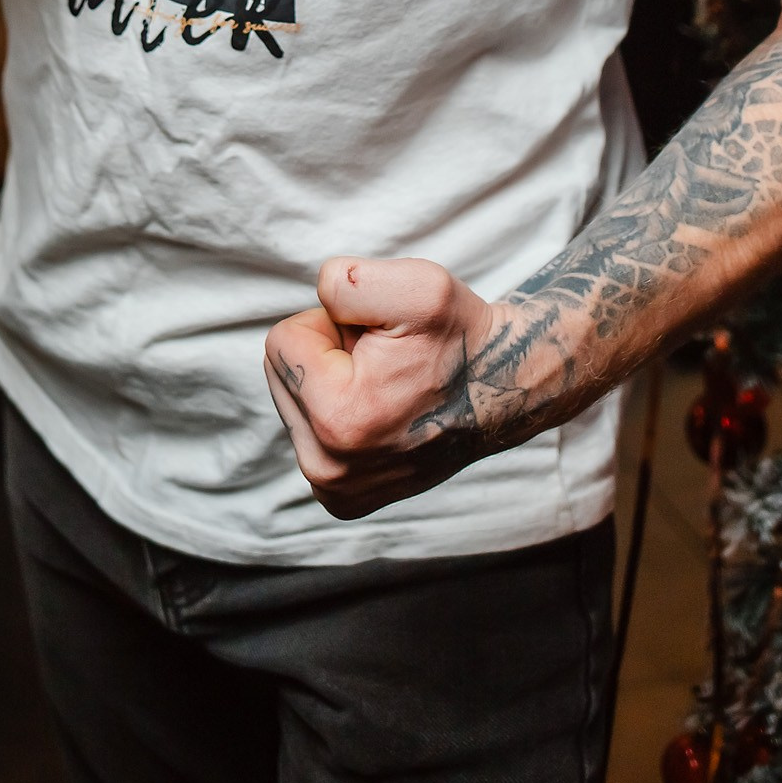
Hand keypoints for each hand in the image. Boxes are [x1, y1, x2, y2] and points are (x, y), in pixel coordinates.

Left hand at [264, 257, 526, 519]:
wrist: (501, 389)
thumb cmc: (459, 336)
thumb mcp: (416, 285)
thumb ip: (345, 283)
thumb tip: (318, 303)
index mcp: (337, 420)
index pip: (282, 341)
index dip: (331, 324)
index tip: (378, 340)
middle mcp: (328, 469)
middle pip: (280, 374)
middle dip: (327, 354)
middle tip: (383, 361)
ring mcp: (335, 490)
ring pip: (294, 401)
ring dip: (334, 382)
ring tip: (387, 385)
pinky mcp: (342, 499)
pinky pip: (309, 432)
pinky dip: (339, 413)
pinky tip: (382, 411)